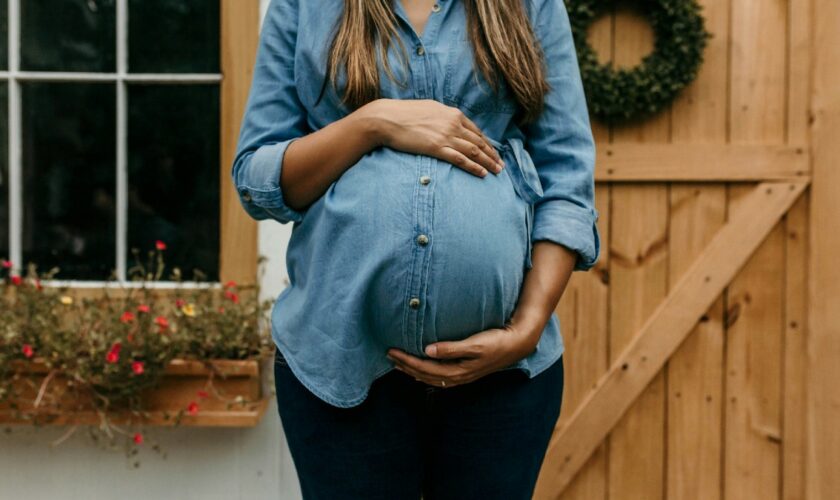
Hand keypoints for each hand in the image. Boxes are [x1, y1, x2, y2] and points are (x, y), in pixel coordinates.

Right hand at [365, 98, 504, 177]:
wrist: (387, 118)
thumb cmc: (404, 114)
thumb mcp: (429, 109)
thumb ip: (443, 116)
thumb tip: (449, 121)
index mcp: (453, 114)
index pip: (476, 131)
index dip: (487, 144)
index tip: (494, 153)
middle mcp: (453, 124)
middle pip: (479, 142)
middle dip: (492, 155)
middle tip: (501, 165)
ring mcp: (445, 136)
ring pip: (473, 151)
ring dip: (487, 162)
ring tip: (496, 172)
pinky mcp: (436, 147)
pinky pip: (460, 159)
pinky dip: (473, 166)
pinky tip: (482, 173)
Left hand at [385, 322, 538, 387]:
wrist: (516, 345)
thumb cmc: (496, 342)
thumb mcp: (475, 344)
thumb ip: (451, 348)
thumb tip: (427, 350)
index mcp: (457, 371)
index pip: (425, 368)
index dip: (407, 361)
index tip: (392, 351)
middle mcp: (457, 377)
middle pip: (424, 375)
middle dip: (405, 366)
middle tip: (389, 355)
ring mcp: (461, 376)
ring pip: (430, 377)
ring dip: (412, 370)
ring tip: (398, 363)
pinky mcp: (464, 371)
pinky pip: (438, 376)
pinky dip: (425, 373)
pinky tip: (420, 367)